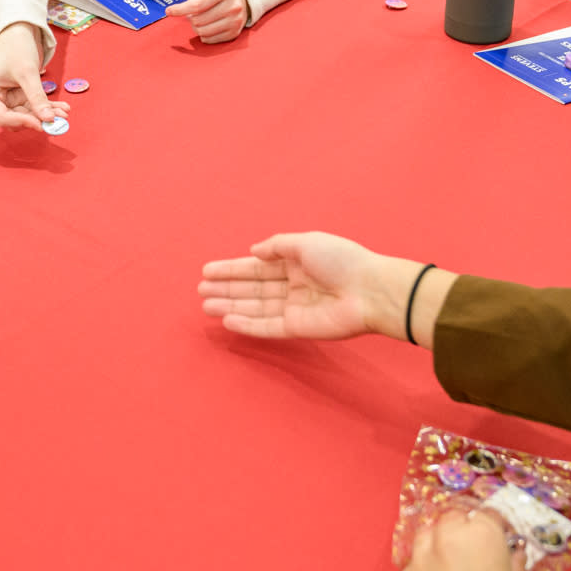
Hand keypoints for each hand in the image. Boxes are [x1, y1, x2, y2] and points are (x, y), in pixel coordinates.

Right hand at [0, 22, 66, 130]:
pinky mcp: (18, 96)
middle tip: (58, 120)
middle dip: (37, 120)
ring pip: (27, 115)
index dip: (22, 122)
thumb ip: (37, 98)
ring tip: (64, 113)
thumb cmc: (16, 47)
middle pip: (14, 119)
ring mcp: (7, 98)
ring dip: (45, 115)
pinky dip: (47, 108)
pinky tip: (62, 108)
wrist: (20, 32)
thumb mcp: (27, 73)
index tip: (42, 124)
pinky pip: (33, 107)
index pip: (1, 117)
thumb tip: (48, 120)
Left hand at [164, 0, 248, 42]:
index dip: (180, 9)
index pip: (197, 5)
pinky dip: (203, 34)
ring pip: (203, 32)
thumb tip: (190, 1)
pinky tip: (207, 24)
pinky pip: (210, 40)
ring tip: (199, 16)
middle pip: (198, 20)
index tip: (169, 11)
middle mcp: (233, 5)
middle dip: (189, 16)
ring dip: (196, 25)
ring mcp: (236, 20)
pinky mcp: (235, 32)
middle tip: (192, 10)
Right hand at [199, 232, 453, 343]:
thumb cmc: (343, 260)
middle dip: (226, 289)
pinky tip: (228, 319)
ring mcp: (295, 308)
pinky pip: (267, 327)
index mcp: (296, 263)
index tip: (207, 271)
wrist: (370, 290)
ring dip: (230, 305)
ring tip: (205, 305)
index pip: (257, 266)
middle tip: (199, 291)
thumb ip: (277, 246)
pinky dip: (247, 324)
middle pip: (252, 288)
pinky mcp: (298, 328)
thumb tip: (254, 251)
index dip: (232, 269)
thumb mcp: (307, 242)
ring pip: (255, 308)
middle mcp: (293, 286)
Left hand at [395, 511, 532, 570]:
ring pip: (425, 537)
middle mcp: (446, 540)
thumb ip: (512, 566)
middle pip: (450, 519)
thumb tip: (512, 555)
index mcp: (482, 535)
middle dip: (461, 531)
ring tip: (451, 569)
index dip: (492, 527)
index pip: (484, 515)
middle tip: (472, 552)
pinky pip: (411, 570)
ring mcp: (419, 563)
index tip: (495, 536)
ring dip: (437, 546)